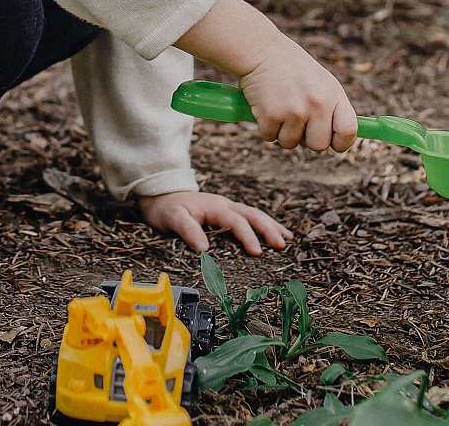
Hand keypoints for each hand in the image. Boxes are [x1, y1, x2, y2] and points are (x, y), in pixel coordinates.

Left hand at [138, 191, 291, 254]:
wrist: (161, 196)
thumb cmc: (167, 208)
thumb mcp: (173, 219)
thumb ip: (188, 231)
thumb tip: (204, 249)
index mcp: (215, 206)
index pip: (236, 221)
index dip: (248, 236)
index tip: (257, 252)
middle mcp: (225, 205)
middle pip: (253, 215)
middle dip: (269, 229)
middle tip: (281, 245)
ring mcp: (227, 207)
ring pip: (255, 214)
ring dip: (271, 226)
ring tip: (287, 239)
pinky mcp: (226, 213)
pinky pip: (249, 217)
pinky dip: (264, 224)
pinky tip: (274, 232)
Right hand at [173, 0, 358, 152]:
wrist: (259, 49)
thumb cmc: (289, 66)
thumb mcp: (319, 81)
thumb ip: (329, 106)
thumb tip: (334, 139)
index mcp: (333, 93)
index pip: (349, 130)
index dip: (341, 142)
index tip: (331, 141)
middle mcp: (318, 103)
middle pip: (319, 145)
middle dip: (306, 139)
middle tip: (296, 121)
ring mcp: (295, 110)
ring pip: (290, 143)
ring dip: (282, 131)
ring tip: (279, 106)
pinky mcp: (271, 115)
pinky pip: (269, 136)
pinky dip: (265, 126)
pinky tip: (265, 105)